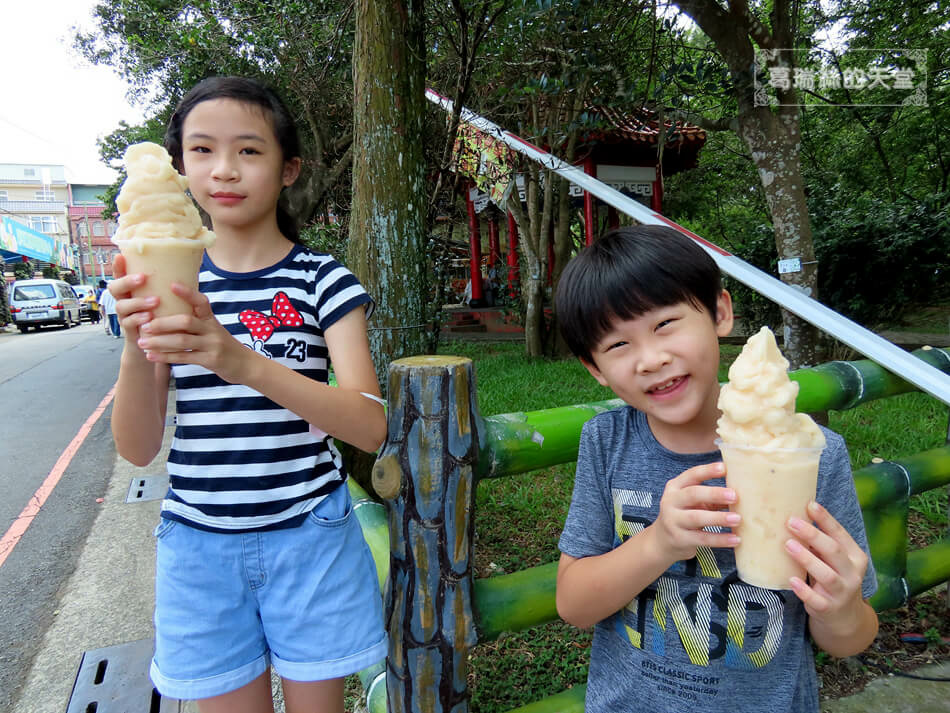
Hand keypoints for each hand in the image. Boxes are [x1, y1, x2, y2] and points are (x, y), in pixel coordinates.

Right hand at [110, 254, 158, 342]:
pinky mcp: (128, 330)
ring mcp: (124, 315)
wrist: (154, 343)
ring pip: (121, 306)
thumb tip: (186, 265)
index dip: (118, 266)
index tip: (121, 256)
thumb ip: (165, 285)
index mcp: (130, 289)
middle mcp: (123, 300)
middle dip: (127, 282)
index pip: (119, 275)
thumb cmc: (160, 313)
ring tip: (155, 301)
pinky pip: (128, 323)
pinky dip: (138, 319)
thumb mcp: (161, 297)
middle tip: (143, 277)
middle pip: (114, 288)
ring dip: (137, 302)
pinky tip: (149, 317)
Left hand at [135, 282, 253, 383]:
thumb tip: (169, 313)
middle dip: (163, 323)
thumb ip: (197, 322)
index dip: (187, 293)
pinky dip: (166, 357)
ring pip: (182, 341)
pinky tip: (151, 356)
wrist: (246, 365)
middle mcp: (213, 330)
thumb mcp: (215, 330)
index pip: (201, 302)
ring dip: (159, 342)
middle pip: (186, 321)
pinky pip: (185, 357)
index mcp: (212, 319)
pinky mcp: (210, 360)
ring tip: (142, 342)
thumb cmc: (224, 346)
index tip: (171, 285)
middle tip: (145, 325)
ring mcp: (213, 345)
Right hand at [652, 462, 740, 563]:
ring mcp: (673, 521)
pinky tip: (735, 538)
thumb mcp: (692, 502)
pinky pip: (702, 539)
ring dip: (718, 518)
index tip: (725, 468)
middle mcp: (671, 501)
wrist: (663, 541)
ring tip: (738, 519)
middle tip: (734, 496)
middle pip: (692, 494)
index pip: (691, 475)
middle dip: (714, 494)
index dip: (708, 471)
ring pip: (696, 517)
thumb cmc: (685, 515)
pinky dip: (720, 539)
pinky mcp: (679, 539)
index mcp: (675, 487)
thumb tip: (743, 492)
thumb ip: (711, 497)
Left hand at [786, 501, 868, 629]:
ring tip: (788, 545)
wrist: (845, 618)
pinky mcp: (828, 608)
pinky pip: (816, 599)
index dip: (825, 519)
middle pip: (833, 551)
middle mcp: (852, 573)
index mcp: (855, 556)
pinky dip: (804, 590)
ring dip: (806, 558)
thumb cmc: (834, 578)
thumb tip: (795, 515)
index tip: (810, 504)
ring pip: (826, 574)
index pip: (840, 534)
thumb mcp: (834, 560)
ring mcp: (841, 592)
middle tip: (791, 522)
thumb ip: (821, 543)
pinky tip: (792, 580)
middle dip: (813, 535)